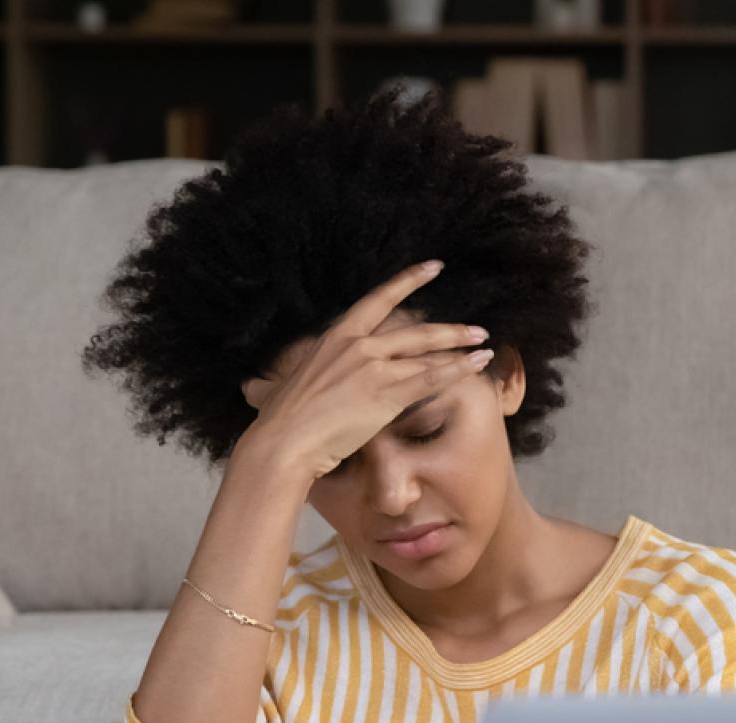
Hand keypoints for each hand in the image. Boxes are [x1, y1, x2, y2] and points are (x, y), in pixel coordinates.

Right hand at [235, 260, 492, 481]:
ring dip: (459, 349)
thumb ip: (271, 386)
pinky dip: (457, 370)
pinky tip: (476, 366)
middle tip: (475, 328)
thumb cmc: (278, 422)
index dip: (408, 281)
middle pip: (415, 329)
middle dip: (449, 329)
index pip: (378, 300)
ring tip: (484, 346)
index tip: (434, 268)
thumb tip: (252, 389)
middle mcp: (359, 346)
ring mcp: (375, 368)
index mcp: (336, 337)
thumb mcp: (274, 391)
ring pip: (428, 352)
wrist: (285, 442)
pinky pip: (431, 379)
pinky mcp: (387, 394)